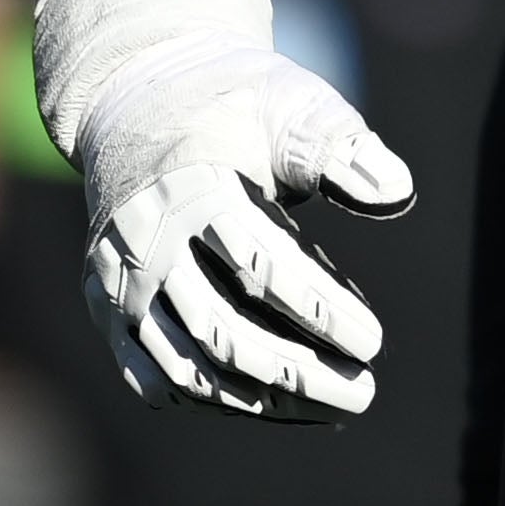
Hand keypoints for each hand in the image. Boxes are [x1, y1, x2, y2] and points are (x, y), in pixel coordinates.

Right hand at [73, 39, 412, 420]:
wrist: (141, 98)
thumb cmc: (236, 103)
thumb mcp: (293, 104)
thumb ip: (341, 148)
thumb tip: (398, 191)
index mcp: (193, 190)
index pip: (262, 269)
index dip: (322, 313)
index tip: (374, 343)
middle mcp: (146, 243)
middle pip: (223, 334)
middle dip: (299, 375)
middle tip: (364, 392)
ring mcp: (117, 282)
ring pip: (187, 369)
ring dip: (260, 401)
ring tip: (327, 407)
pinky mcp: (106, 308)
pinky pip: (152, 378)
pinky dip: (209, 401)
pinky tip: (267, 405)